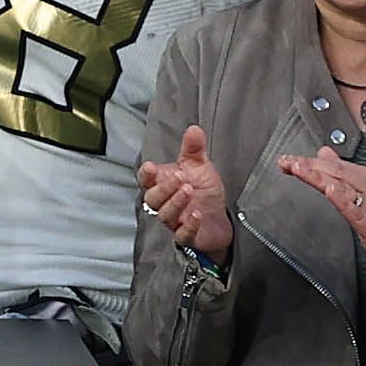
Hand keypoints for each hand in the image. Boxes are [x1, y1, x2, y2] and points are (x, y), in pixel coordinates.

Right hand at [139, 120, 236, 262]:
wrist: (219, 218)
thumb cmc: (203, 192)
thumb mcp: (199, 167)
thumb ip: (193, 149)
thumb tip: (193, 129)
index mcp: (164, 185)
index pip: (146, 180)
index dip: (146, 175)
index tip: (151, 167)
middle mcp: (166, 203)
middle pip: (152, 199)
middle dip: (164, 187)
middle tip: (181, 177)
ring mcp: (175, 221)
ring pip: (165, 215)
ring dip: (175, 202)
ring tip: (189, 190)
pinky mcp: (188, 236)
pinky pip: (182, 235)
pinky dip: (188, 226)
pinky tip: (197, 215)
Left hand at [274, 140, 365, 281]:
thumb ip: (342, 174)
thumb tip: (323, 155)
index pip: (334, 166)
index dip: (309, 162)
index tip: (289, 160)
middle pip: (334, 173)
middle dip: (308, 166)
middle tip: (287, 162)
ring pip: (341, 187)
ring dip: (318, 176)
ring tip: (300, 168)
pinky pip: (354, 211)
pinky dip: (341, 200)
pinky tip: (330, 191)